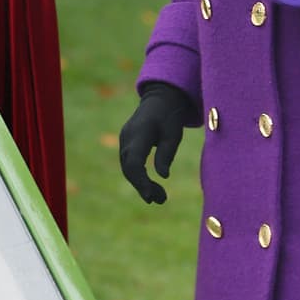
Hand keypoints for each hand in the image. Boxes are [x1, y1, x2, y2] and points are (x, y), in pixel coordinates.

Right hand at [118, 82, 198, 204]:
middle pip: (129, 168)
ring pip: (128, 168)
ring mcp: (124, 139)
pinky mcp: (126, 143)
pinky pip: (129, 163)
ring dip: (141, 184)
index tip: (152, 196)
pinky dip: (139, 176)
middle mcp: (127, 137)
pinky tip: (151, 187)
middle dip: (142, 187)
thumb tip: (163, 176)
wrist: (160, 99)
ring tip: (159, 198)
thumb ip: (166, 154)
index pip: (134, 162)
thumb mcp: (174, 134)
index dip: (141, 181)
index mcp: (140, 133)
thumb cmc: (170, 116)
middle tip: (160, 200)